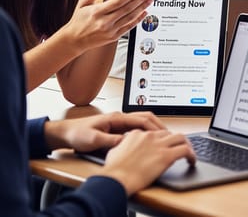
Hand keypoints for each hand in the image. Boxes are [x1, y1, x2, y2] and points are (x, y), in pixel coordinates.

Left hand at [43, 111, 167, 151]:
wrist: (65, 133)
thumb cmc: (77, 135)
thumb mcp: (93, 140)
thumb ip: (111, 141)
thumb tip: (128, 143)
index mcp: (116, 118)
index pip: (141, 120)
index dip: (155, 128)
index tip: (164, 135)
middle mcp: (120, 118)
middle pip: (146, 117)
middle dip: (159, 126)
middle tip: (169, 136)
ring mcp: (119, 122)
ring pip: (142, 121)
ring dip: (153, 128)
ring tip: (163, 138)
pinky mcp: (117, 128)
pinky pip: (136, 127)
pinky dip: (146, 131)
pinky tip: (149, 140)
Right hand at [56, 0, 153, 51]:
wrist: (74, 40)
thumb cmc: (78, 20)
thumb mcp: (82, 3)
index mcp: (97, 12)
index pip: (117, 2)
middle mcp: (104, 22)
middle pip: (127, 9)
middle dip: (141, 0)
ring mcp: (110, 30)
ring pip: (130, 18)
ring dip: (142, 8)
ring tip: (150, 1)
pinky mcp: (114, 37)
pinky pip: (129, 27)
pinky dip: (138, 20)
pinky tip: (144, 13)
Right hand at [102, 129, 195, 194]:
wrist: (117, 178)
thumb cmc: (113, 170)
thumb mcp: (115, 151)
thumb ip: (124, 146)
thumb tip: (125, 147)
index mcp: (137, 134)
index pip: (155, 132)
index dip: (161, 139)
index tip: (164, 145)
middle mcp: (150, 136)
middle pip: (169, 133)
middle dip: (174, 141)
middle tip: (178, 148)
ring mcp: (159, 145)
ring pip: (181, 137)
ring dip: (186, 144)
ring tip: (188, 152)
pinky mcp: (167, 155)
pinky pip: (186, 150)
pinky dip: (191, 155)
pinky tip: (191, 161)